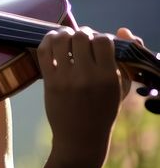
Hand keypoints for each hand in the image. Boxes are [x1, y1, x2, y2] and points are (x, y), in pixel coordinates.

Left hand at [36, 26, 138, 163]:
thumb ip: (123, 59)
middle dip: (82, 33)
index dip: (101, 36)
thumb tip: (123, 30)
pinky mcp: (49, 82)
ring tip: (67, 38)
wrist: (81, 137)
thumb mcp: (120, 87)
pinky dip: (47, 40)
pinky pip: (44, 52)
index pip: (103, 40)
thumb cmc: (104, 110)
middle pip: (81, 37)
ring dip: (63, 34)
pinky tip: (52, 40)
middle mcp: (87, 76)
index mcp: (107, 77)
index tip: (98, 43)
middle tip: (82, 40)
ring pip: (60, 40)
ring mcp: (66, 79)